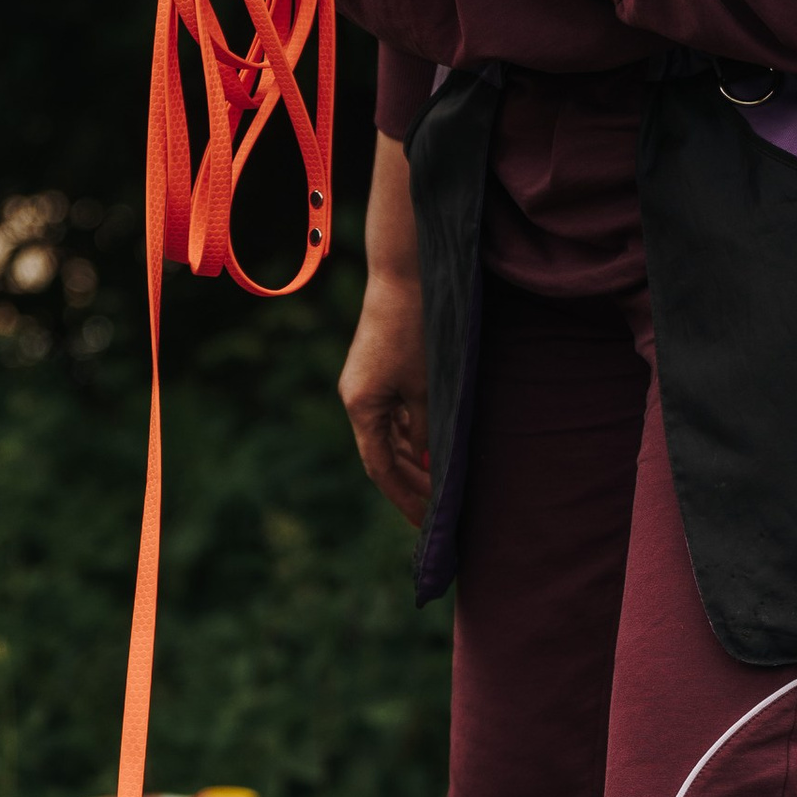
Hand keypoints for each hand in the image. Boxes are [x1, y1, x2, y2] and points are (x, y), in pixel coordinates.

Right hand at [339, 269, 429, 526]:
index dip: (404, 498)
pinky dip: (411, 433)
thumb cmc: (416, 331)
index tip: (424, 522)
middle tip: (439, 507)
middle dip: (411, 482)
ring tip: (440, 480)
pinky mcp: (375, 370)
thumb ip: (427, 429)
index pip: (380, 469)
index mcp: (362, 407)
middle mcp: (357, 399)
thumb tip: (429, 462)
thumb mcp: (427, 387)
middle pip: (381, 455)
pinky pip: (391, 414)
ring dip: (413, 458)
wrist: (403, 275)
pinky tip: (432, 443)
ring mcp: (364, 384)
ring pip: (387, 435)